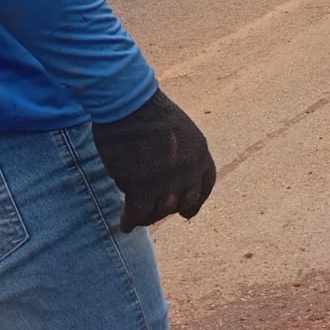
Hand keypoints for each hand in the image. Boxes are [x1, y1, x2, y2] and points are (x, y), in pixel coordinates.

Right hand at [91, 89, 215, 232]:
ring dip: (149, 217)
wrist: (130, 105)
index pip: (205, 185)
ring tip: (138, 220)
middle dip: (170, 210)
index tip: (187, 211)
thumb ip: (178, 150)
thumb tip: (167, 167)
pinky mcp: (143, 187)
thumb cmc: (146, 110)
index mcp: (200, 152)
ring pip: (162, 210)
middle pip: (184, 201)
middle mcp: (189, 170)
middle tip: (155, 215)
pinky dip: (131, 220)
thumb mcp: (176, 129)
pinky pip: (139, 212)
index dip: (196, 200)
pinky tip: (124, 224)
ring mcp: (168, 180)